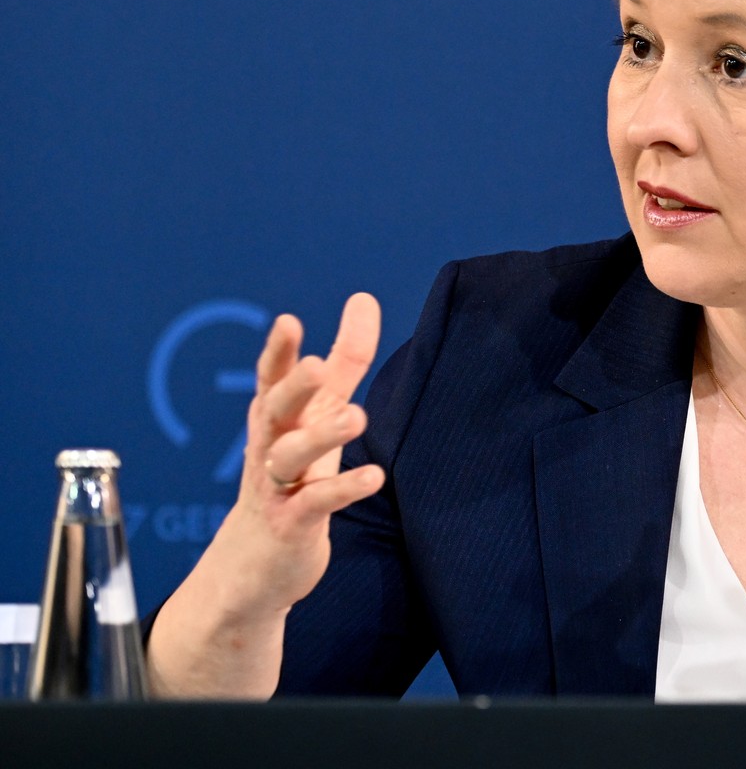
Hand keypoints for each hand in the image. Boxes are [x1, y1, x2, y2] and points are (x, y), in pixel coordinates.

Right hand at [207, 293, 386, 616]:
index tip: (288, 322)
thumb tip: (364, 299)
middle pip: (275, 410)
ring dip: (322, 436)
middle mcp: (270, 447)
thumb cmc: (294, 475)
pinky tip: (374, 476)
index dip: (277, 352)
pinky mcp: (291, 524)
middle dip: (292, 388)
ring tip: (357, 417)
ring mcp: (277, 487)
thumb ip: (344, 359)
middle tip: (316, 367)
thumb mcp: (319, 413)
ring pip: (291, 457)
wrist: (253, 565)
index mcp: (276, 418)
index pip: (270, 378)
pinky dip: (344, 489)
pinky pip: (316, 504)